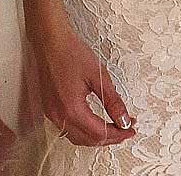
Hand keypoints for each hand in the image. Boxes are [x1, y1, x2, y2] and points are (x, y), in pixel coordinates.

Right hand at [33, 27, 134, 146]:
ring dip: (96, 136)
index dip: (119, 134)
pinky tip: (94, 123)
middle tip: (126, 128)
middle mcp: (58, 116)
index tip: (131, 129)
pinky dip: (84, 131)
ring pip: (77, 137)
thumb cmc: (71, 52)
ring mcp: (51, 114)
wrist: (50, 41)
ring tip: (114, 127)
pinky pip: (67, 129)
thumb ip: (113, 102)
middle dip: (110, 137)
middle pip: (88, 139)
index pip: (99, 133)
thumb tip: (124, 120)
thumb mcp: (99, 76)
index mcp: (71, 109)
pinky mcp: (49, 109)